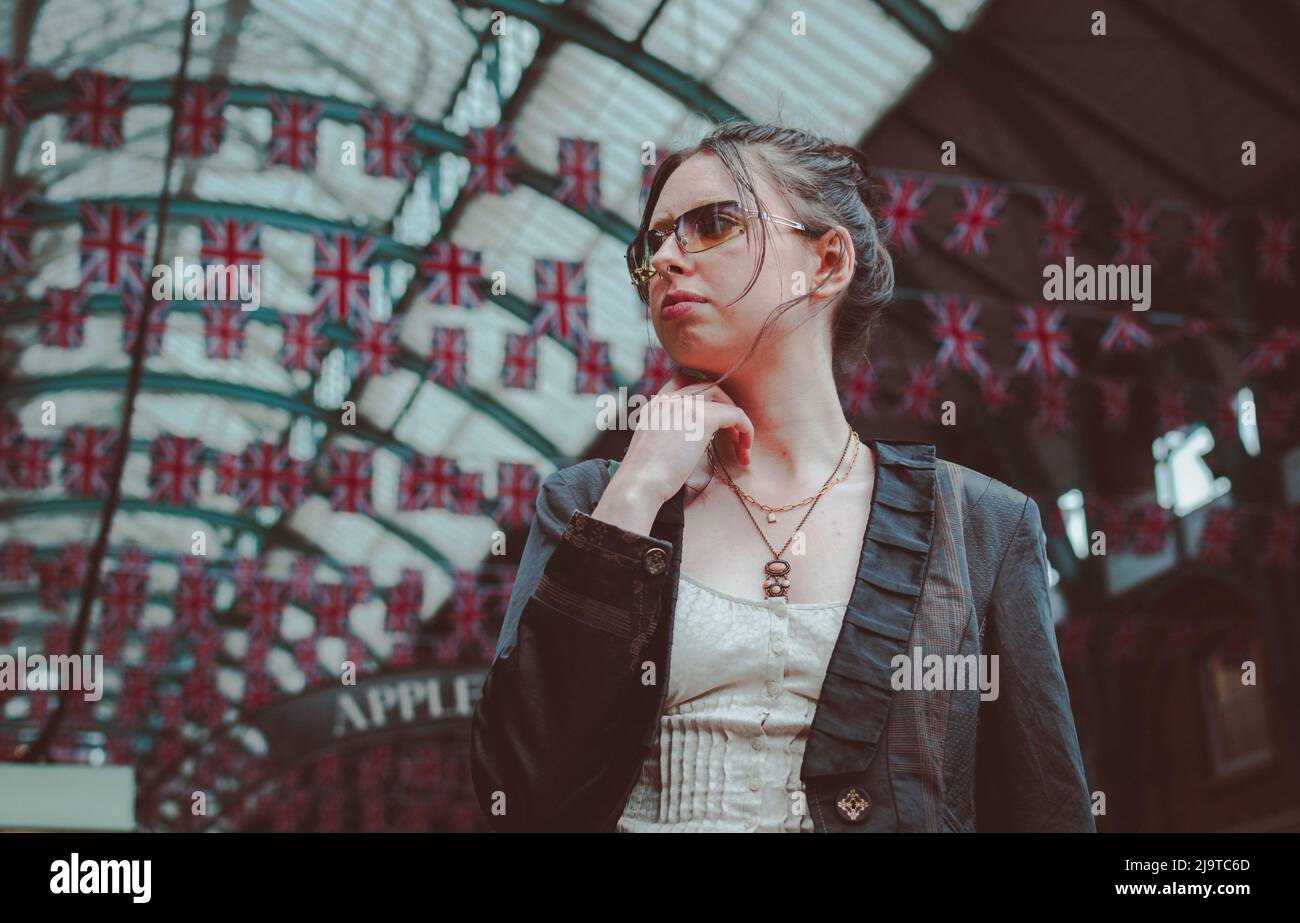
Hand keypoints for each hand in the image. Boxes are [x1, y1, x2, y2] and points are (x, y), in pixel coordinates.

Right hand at [614, 371, 753, 507]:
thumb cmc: (643, 477)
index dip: (704, 397)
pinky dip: (746, 430)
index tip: (714, 419)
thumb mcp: (650, 447)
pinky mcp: (703, 419)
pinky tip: (744, 451)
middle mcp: (670, 399)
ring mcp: (686, 406)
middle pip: (708, 388)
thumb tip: (686, 441)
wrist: (639, 483)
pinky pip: (736, 415)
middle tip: (731, 435)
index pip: (684, 382)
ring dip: (737, 424)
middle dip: (724, 408)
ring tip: (741, 447)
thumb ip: (666, 434)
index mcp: (655, 405)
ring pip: (724, 401)